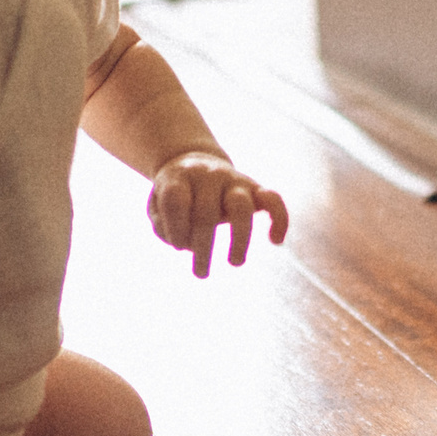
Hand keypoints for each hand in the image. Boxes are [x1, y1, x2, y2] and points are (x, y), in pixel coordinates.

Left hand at [149, 152, 289, 277]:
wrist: (193, 162)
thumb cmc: (175, 195)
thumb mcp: (156, 206)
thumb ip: (163, 225)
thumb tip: (187, 243)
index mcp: (179, 177)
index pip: (176, 201)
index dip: (175, 228)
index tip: (179, 247)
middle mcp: (209, 176)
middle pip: (206, 212)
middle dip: (202, 248)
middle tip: (200, 274)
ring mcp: (234, 180)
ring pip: (242, 207)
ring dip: (239, 240)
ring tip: (234, 262)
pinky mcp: (255, 187)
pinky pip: (274, 200)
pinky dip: (279, 219)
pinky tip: (276, 241)